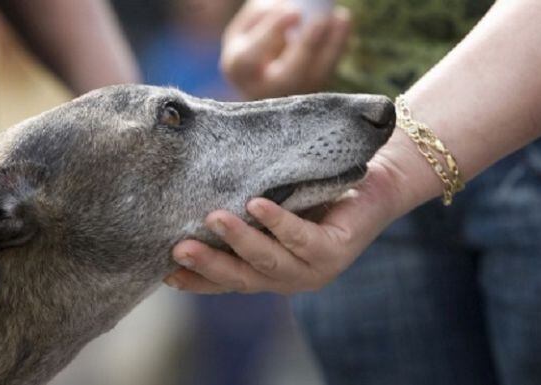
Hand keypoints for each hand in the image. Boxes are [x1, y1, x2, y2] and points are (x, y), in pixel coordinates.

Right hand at [164, 129, 439, 293]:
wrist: (377, 179)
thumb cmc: (316, 186)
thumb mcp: (272, 197)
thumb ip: (240, 200)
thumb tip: (191, 178)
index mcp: (270, 270)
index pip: (228, 280)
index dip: (197, 279)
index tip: (163, 271)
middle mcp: (289, 277)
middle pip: (242, 278)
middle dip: (209, 266)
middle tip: (177, 249)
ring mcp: (314, 268)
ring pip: (269, 261)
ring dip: (239, 241)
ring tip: (213, 218)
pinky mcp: (335, 250)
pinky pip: (301, 238)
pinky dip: (277, 222)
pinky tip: (257, 205)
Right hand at [221, 0, 350, 99]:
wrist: (260, 85)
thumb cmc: (250, 48)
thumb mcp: (243, 31)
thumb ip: (259, 15)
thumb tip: (287, 5)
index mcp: (239, 70)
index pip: (251, 56)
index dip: (272, 32)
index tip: (294, 11)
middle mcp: (265, 90)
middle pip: (288, 75)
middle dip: (307, 46)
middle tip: (321, 19)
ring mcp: (291, 96)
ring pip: (315, 78)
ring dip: (331, 46)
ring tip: (340, 17)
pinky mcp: (311, 95)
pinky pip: (327, 73)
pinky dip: (338, 47)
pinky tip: (342, 22)